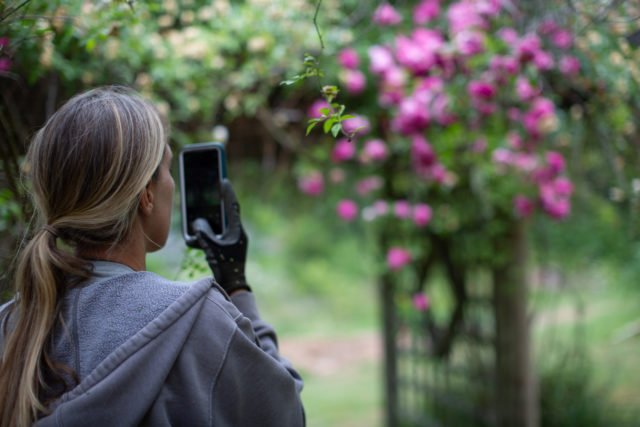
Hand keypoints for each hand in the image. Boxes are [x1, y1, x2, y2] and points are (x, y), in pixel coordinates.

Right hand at [192, 179, 250, 294]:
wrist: (233, 284)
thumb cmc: (224, 266)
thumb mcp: (211, 247)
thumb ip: (203, 232)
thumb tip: (197, 222)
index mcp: (237, 230)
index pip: (233, 207)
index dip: (228, 193)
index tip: (224, 180)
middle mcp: (238, 233)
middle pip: (228, 212)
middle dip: (221, 201)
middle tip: (215, 189)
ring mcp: (235, 240)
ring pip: (224, 223)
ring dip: (215, 216)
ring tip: (206, 208)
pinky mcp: (230, 246)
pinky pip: (220, 233)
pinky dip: (212, 230)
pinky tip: (202, 231)